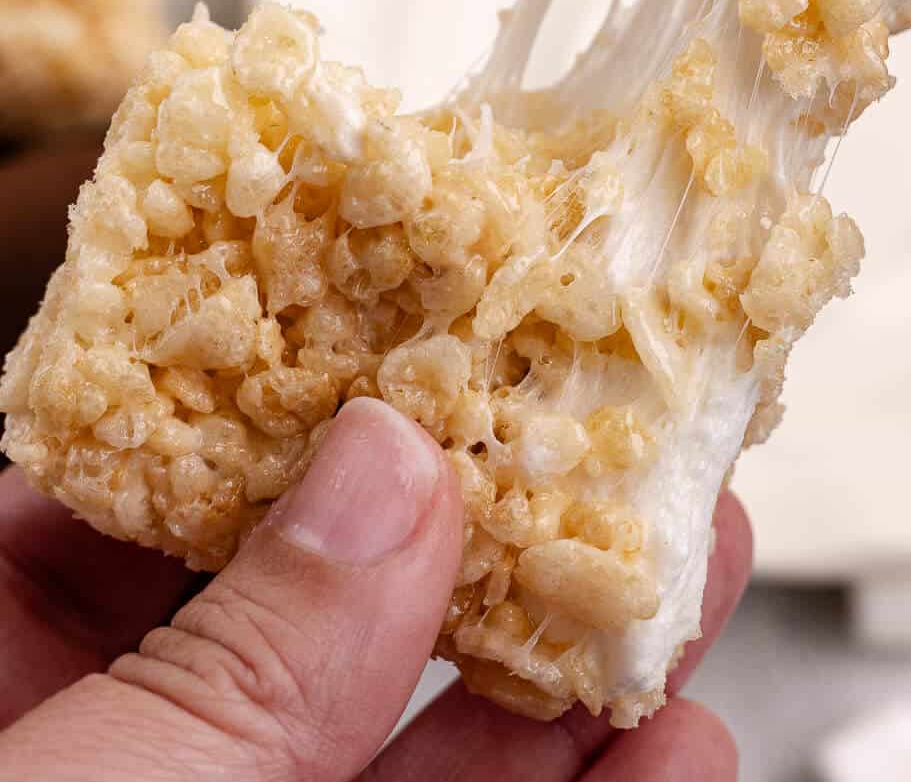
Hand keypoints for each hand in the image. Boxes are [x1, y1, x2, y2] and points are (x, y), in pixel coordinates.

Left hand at [0, 400, 747, 781]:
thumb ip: (231, 661)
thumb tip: (387, 466)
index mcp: (1, 683)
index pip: (148, 485)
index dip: (293, 398)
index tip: (424, 329)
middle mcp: (113, 759)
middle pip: (325, 599)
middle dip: (483, 522)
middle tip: (608, 439)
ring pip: (422, 738)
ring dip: (570, 668)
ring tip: (685, 580)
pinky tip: (666, 753)